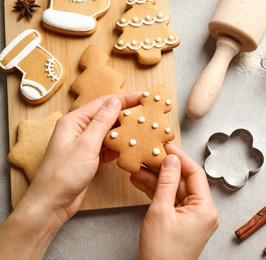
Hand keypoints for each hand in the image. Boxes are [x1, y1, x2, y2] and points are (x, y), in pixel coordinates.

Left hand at [0, 92, 139, 258]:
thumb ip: (102, 122)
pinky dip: (121, 146)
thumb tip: (116, 101)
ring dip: (126, 130)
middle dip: (128, 114)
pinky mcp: (91, 157)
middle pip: (108, 116)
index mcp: (74, 121)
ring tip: (145, 128)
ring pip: (110, 132)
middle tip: (148, 112)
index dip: (125, 98)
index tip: (143, 96)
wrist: (52, 203)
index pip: (104, 103)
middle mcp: (80, 129)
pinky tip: (133, 146)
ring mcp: (86, 144)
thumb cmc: (63, 174)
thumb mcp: (86, 144)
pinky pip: (109, 146)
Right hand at [130, 144, 219, 259]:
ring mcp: (193, 217)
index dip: (180, 157)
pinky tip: (141, 182)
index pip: (195, 173)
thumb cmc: (162, 253)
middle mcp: (203, 211)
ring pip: (174, 190)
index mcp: (205, 208)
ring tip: (139, 169)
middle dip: (164, 169)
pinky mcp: (182, 221)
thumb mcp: (160, 212)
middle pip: (183, 181)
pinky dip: (157, 192)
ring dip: (157, 180)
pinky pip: (171, 201)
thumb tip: (171, 160)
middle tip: (149, 157)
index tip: (167, 146)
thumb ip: (166, 183)